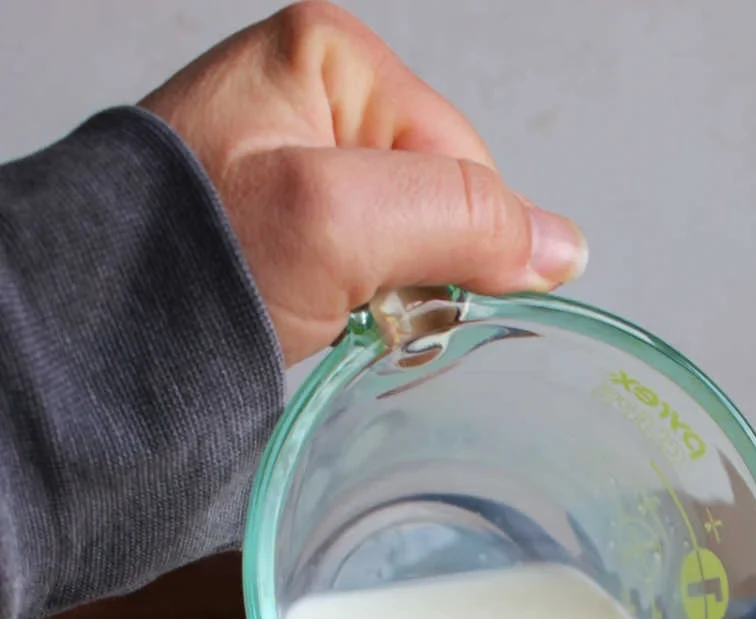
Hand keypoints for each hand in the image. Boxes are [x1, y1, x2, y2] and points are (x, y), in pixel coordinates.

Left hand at [142, 2, 587, 364]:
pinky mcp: (279, 217)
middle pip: (439, 199)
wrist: (98, 331)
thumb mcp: (341, 223)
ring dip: (385, 297)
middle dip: (417, 270)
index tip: (407, 291)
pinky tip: (314, 318)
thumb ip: (463, 219)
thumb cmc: (190, 257)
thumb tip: (563, 247)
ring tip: (323, 312)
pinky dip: (354, 307)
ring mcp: (294, 157)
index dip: (460, 239)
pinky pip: (362, 265)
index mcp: (332, 56)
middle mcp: (314, 95)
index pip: (465, 158)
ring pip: (404, 241)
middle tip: (353, 305)